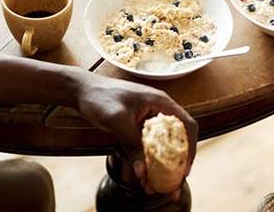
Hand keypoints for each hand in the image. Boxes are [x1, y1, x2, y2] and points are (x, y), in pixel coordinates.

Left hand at [76, 74, 197, 197]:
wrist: (82, 91)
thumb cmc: (100, 97)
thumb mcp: (117, 120)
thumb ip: (131, 144)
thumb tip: (142, 171)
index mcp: (160, 102)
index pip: (186, 124)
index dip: (190, 147)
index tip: (185, 168)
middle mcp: (158, 110)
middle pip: (177, 137)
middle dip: (177, 161)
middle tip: (174, 182)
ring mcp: (148, 118)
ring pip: (163, 143)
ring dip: (162, 163)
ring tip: (157, 182)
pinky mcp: (138, 126)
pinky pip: (149, 145)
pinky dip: (149, 159)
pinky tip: (144, 173)